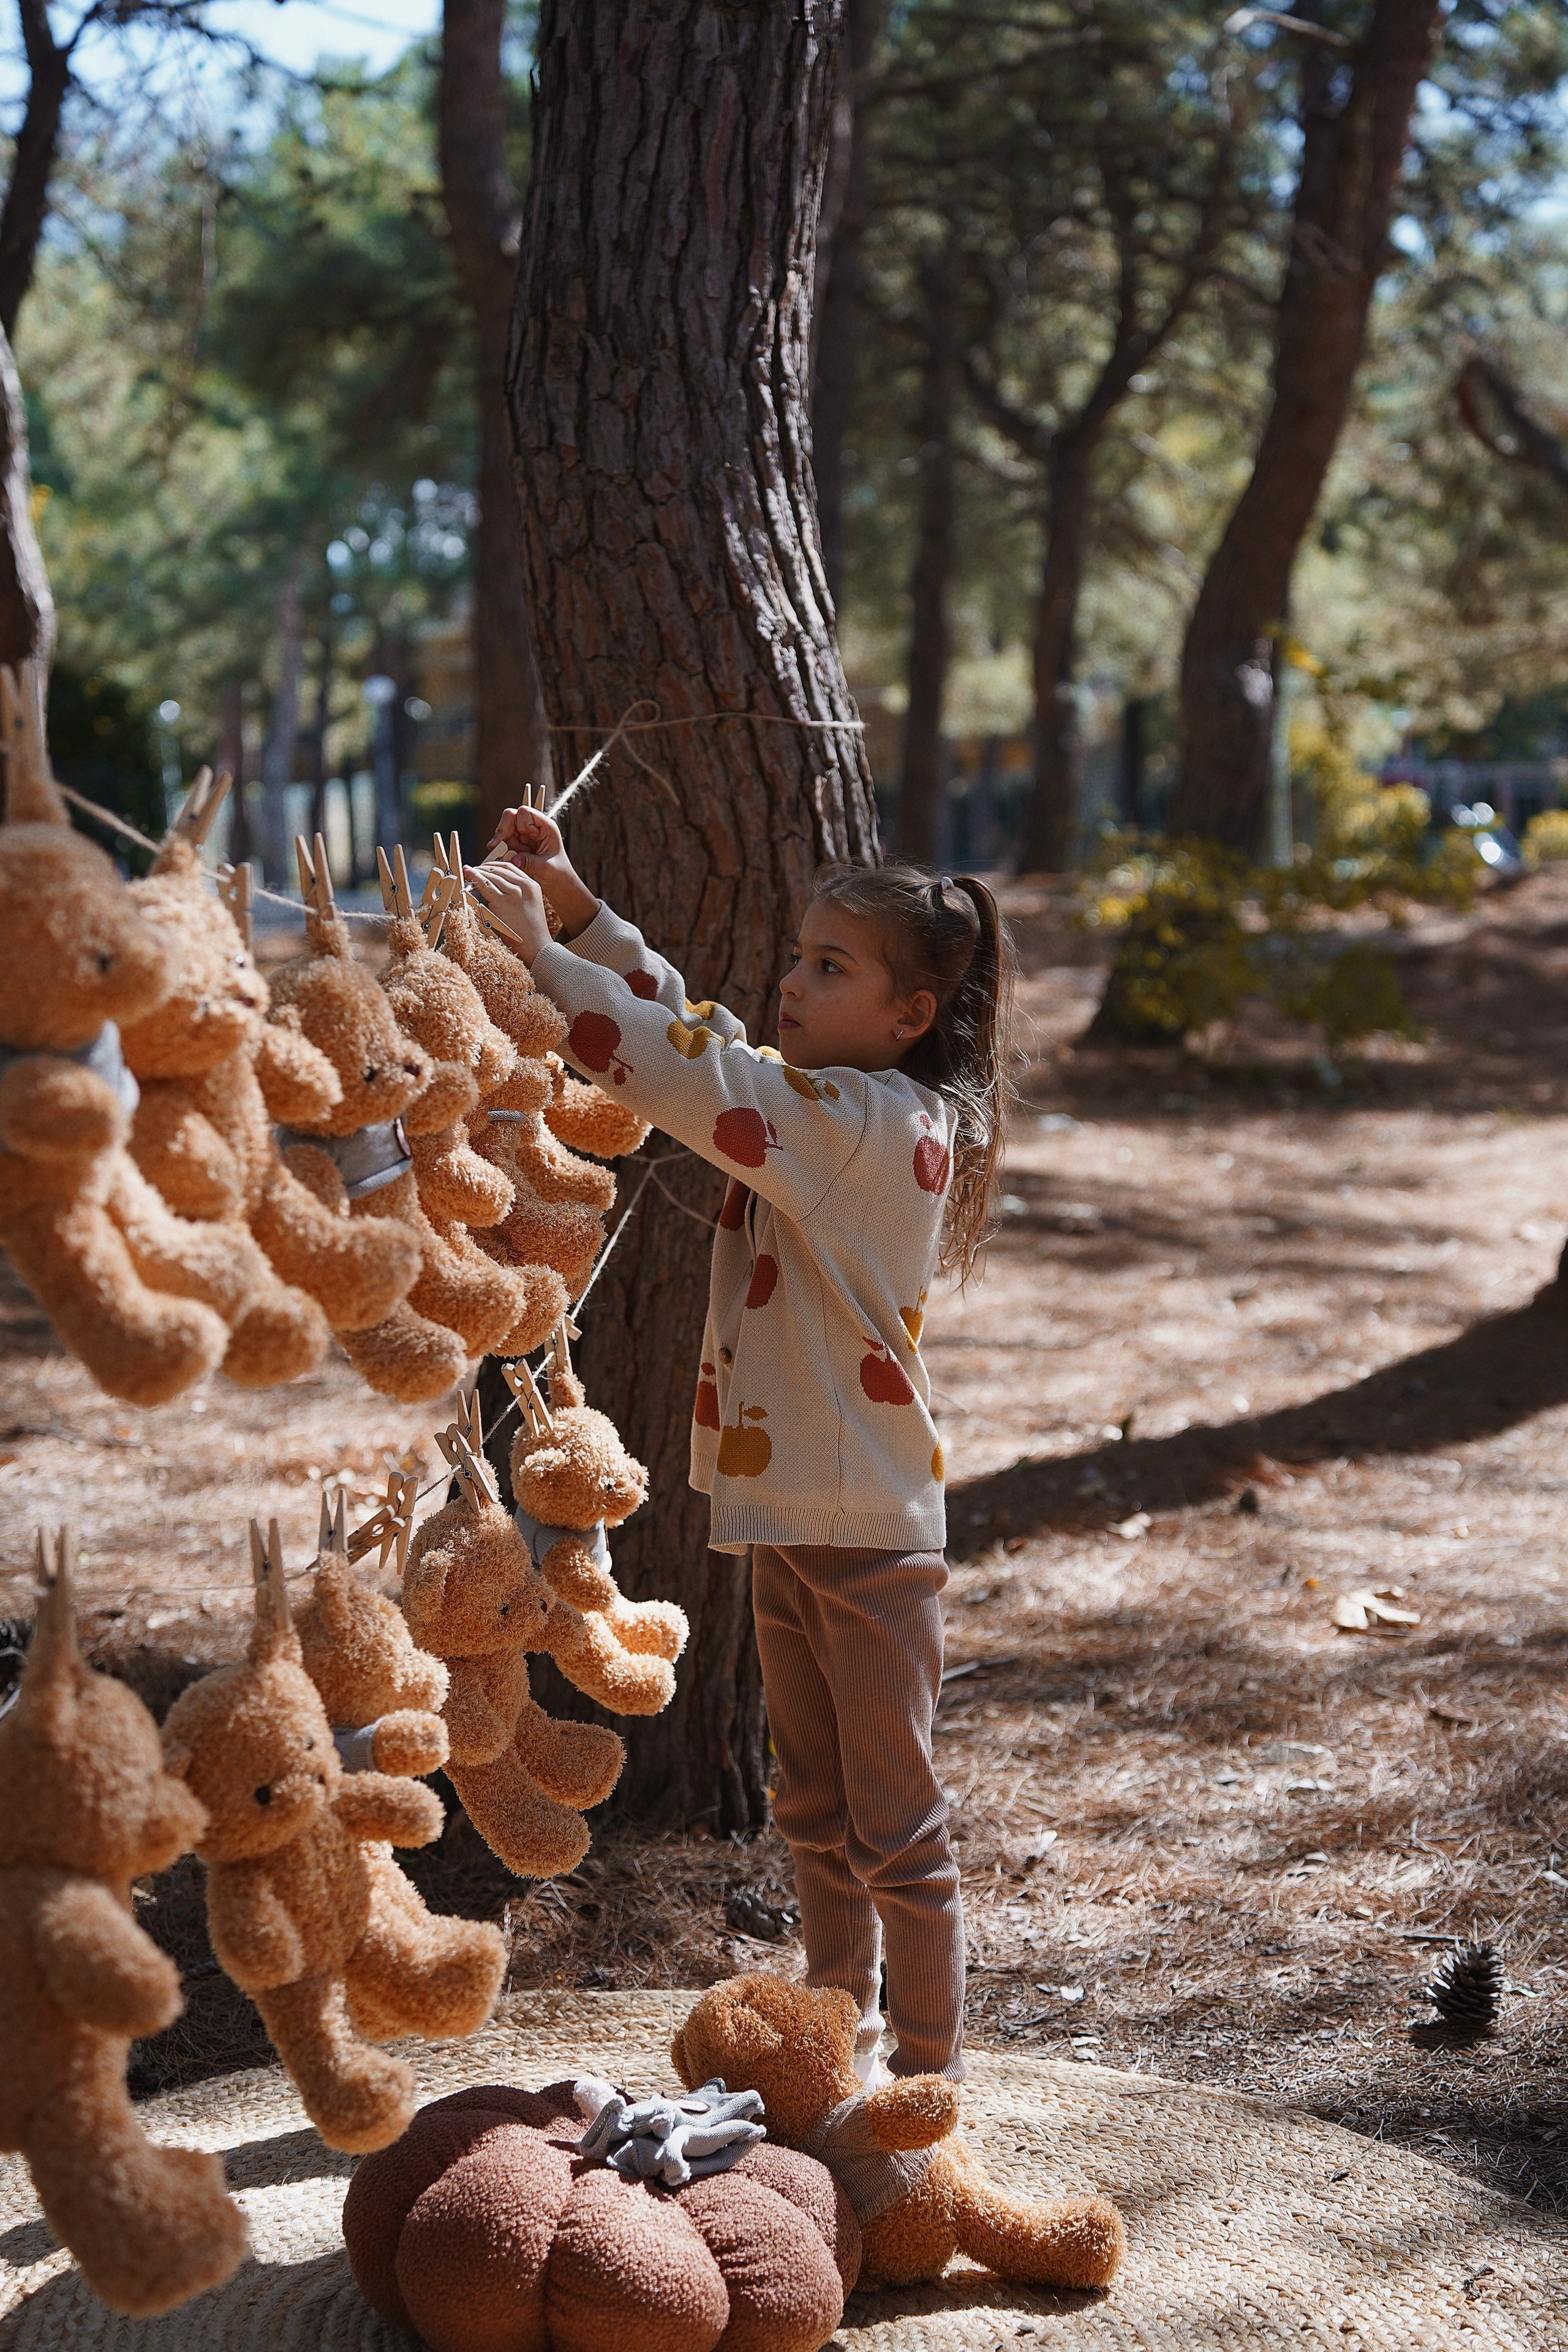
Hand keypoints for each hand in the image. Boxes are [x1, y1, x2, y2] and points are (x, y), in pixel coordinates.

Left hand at [464, 860, 554, 965]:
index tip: (484, 867)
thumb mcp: (529, 905)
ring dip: (477, 872)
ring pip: (491, 876)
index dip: (494, 865)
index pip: (510, 867)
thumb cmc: (531, 931)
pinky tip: (468, 875)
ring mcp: (514, 893)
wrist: (537, 946)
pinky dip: (475, 878)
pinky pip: (485, 885)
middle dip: (483, 868)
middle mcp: (524, 886)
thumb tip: (498, 888)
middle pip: (499, 869)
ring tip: (468, 873)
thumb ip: (518, 894)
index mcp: (532, 885)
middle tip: (472, 870)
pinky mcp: (503, 903)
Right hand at [486, 802, 599, 934]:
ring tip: (514, 857)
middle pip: (510, 817)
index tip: (530, 838)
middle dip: (505, 832)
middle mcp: (532, 828)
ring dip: (504, 844)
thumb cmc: (557, 873)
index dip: (522, 823)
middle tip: (500, 846)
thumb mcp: (546, 868)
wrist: (557, 884)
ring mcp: (522, 836)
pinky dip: (500, 851)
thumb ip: (530, 862)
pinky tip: (506, 859)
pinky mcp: (516, 845)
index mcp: (545, 826)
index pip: (525, 812)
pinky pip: (502, 843)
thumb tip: (514, 859)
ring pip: (503, 830)